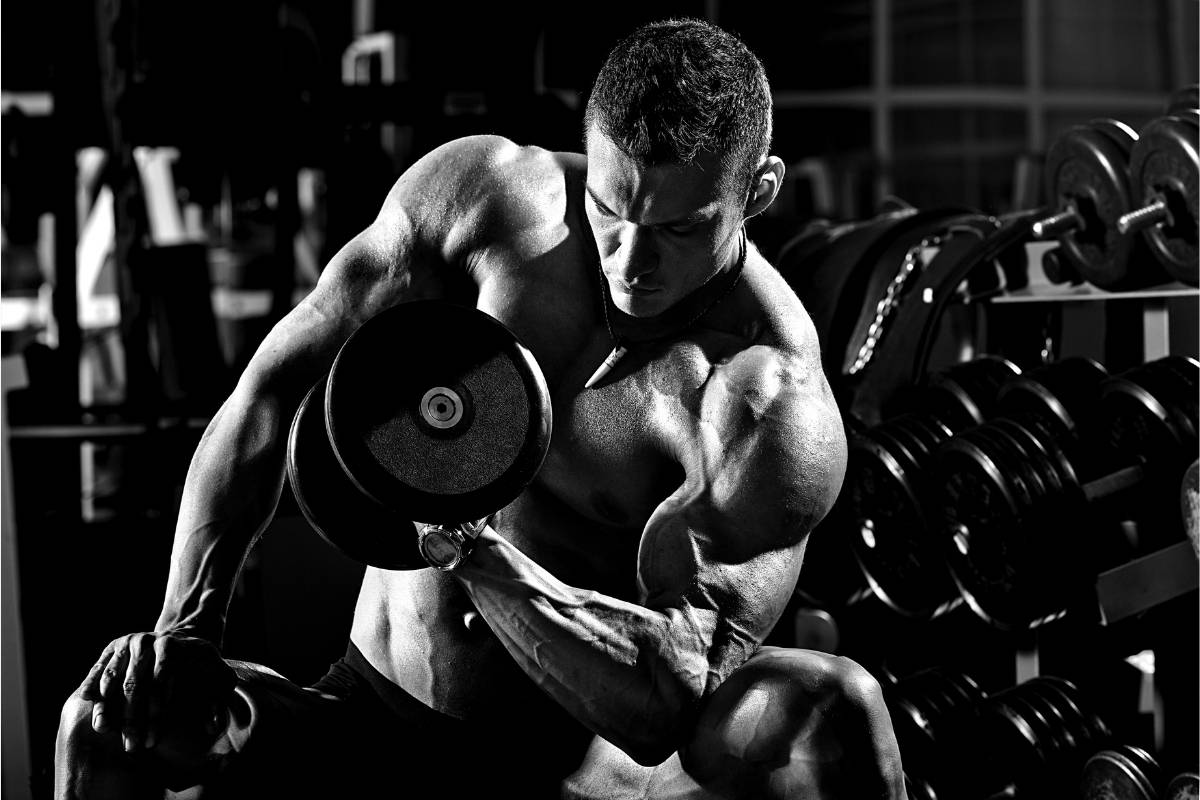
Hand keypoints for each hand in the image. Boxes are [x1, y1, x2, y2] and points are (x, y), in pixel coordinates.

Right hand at [78, 631, 235, 752]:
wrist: (182, 637)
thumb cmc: (201, 664)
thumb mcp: (217, 676)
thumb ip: (218, 701)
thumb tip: (213, 727)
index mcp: (172, 647)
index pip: (161, 683)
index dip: (156, 714)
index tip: (152, 740)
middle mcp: (147, 642)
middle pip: (135, 684)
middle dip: (132, 719)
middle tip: (130, 746)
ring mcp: (128, 643)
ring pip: (113, 678)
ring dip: (107, 706)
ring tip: (104, 730)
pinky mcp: (113, 647)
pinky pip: (99, 668)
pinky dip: (91, 684)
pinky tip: (87, 701)